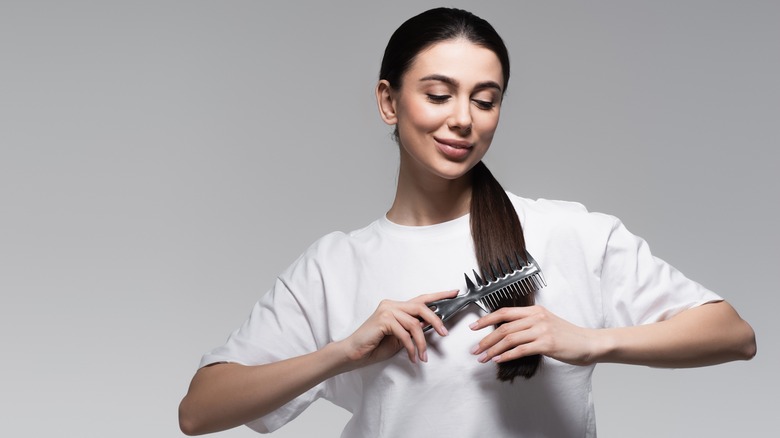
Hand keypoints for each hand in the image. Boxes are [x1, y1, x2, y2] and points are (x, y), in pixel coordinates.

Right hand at [341, 289, 457, 366]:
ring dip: (422, 343)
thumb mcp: (399, 338)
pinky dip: (411, 348)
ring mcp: (387, 310)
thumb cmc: (375, 346)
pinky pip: (405, 334)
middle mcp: (391, 305)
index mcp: (396, 306)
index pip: (421, 299)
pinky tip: (412, 356)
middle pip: (421, 307)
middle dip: (436, 320)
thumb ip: (412, 330)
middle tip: (444, 333)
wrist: (353, 353)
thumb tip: (430, 327)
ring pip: (414, 324)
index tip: (454, 293)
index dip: (439, 295)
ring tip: (423, 356)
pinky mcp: (383, 320)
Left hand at [469, 305, 599, 365]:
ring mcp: (542, 330)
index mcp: (535, 310)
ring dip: (493, 350)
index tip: (474, 327)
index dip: (487, 319)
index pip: (505, 312)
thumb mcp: (546, 323)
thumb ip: (528, 324)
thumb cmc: (567, 336)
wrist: (589, 343)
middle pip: (504, 327)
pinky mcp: (547, 344)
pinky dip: (506, 355)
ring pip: (509, 339)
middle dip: (486, 339)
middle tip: (475, 349)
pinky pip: (521, 350)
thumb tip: (506, 333)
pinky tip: (498, 360)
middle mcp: (537, 318)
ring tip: (483, 357)